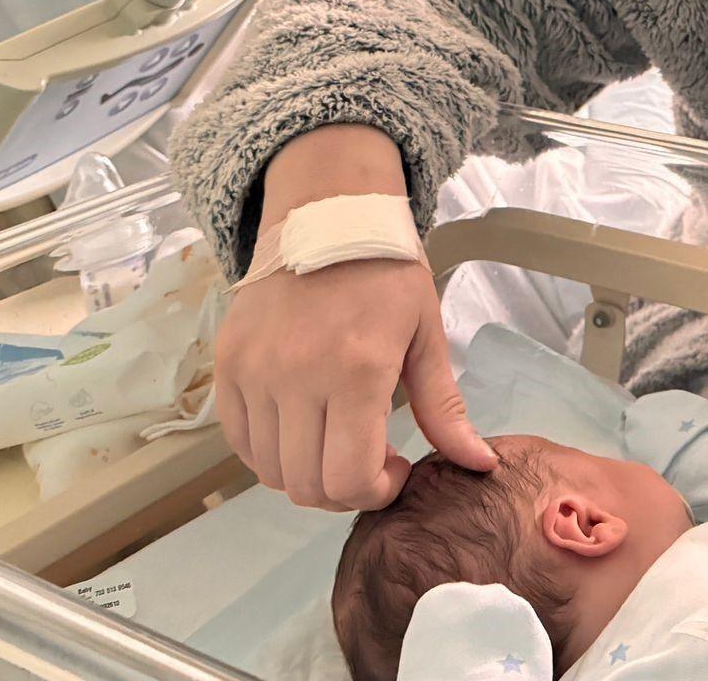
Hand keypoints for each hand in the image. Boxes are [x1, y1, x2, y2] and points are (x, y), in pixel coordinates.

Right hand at [213, 126, 495, 510]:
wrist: (327, 213)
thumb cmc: (386, 273)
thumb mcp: (426, 335)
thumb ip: (444, 409)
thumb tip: (479, 465)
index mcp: (356, 370)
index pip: (350, 478)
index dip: (376, 493)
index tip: (395, 469)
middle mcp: (295, 376)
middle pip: (307, 485)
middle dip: (345, 490)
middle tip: (368, 462)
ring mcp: (254, 371)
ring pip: (269, 470)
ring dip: (306, 474)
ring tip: (335, 441)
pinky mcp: (227, 364)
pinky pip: (239, 439)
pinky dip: (269, 451)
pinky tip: (301, 428)